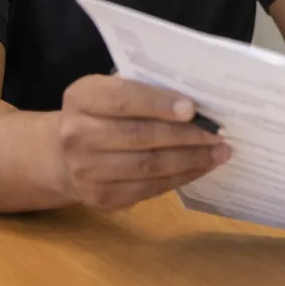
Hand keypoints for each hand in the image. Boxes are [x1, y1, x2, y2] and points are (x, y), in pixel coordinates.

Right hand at [56, 74, 229, 210]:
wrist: (66, 155)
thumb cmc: (105, 113)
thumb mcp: (114, 89)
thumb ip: (147, 87)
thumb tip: (197, 95)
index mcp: (82, 98)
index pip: (123, 100)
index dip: (159, 104)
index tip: (192, 109)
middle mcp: (77, 135)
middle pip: (140, 136)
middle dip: (185, 135)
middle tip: (218, 133)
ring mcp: (85, 171)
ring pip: (148, 166)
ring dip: (190, 160)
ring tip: (218, 152)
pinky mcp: (100, 198)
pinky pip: (148, 189)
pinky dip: (180, 178)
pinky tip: (200, 168)